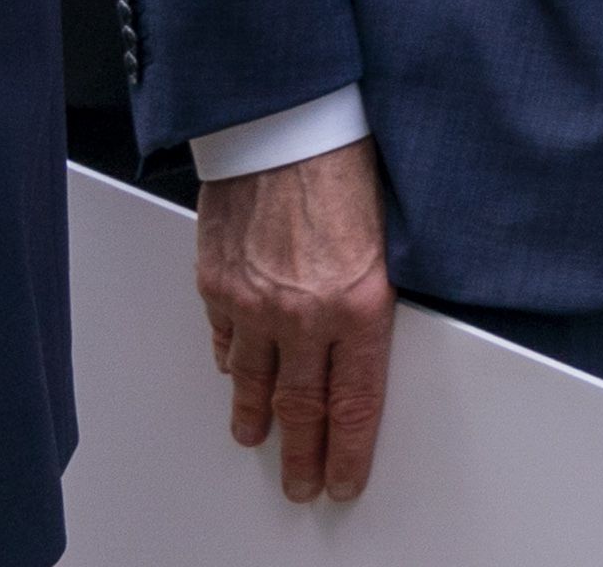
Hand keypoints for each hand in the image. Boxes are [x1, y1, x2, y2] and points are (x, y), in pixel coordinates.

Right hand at [195, 138, 396, 502]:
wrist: (284, 119)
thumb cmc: (343, 162)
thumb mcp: (386, 238)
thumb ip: (370, 299)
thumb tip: (362, 345)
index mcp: (359, 304)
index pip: (353, 404)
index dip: (347, 451)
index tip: (343, 478)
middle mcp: (304, 314)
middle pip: (301, 407)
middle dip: (303, 454)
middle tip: (303, 484)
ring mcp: (253, 302)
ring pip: (253, 382)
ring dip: (257, 418)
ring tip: (257, 439)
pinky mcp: (216, 283)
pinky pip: (223, 339)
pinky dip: (231, 362)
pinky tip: (234, 374)